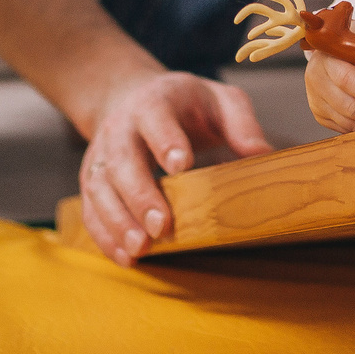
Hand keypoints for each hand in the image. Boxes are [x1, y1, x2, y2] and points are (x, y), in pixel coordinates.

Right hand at [76, 69, 272, 265]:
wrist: (129, 96)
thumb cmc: (184, 104)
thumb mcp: (218, 100)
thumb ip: (241, 123)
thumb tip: (263, 155)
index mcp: (154, 102)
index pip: (156, 118)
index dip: (166, 141)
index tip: (181, 165)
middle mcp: (121, 127)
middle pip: (123, 160)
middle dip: (140, 195)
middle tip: (162, 226)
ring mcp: (101, 154)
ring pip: (100, 188)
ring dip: (118, 221)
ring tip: (141, 250)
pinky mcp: (91, 178)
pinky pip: (91, 209)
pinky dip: (104, 235)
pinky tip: (126, 257)